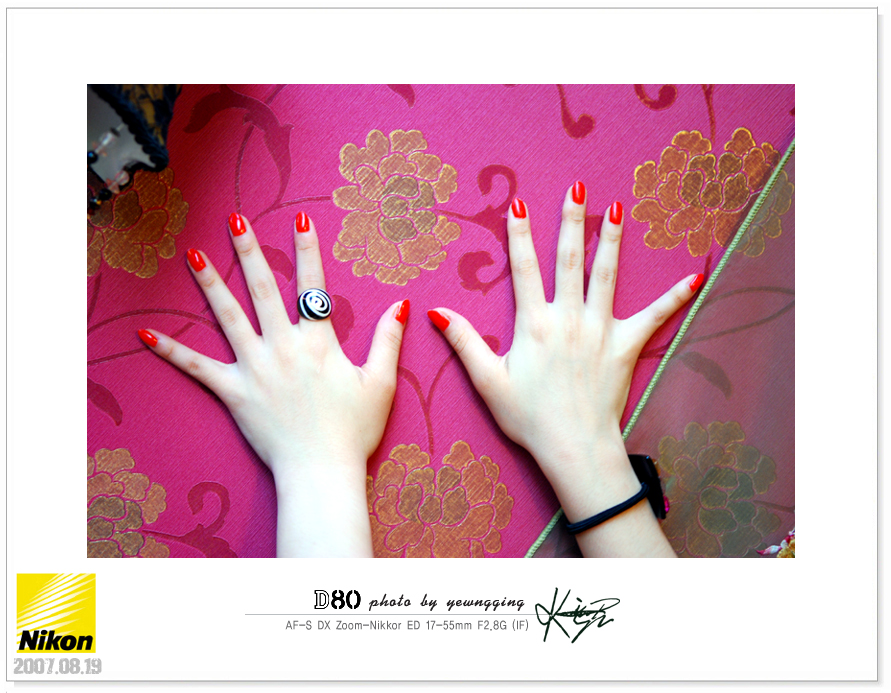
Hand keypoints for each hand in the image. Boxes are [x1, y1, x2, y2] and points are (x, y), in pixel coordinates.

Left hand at [138, 212, 408, 556]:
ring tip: (192, 254)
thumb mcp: (380, 383)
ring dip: (210, 283)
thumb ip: (387, 340)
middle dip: (249, 251)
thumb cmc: (353, 430)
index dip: (308, 249)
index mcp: (318, 341)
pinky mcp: (233, 391)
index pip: (312, 286)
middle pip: (263, 289)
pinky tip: (145, 332)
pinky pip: (197, 367)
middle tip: (234, 220)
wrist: (321, 470)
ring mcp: (254, 367)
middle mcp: (282, 345)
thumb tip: (402, 305)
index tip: (301, 218)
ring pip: (227, 316)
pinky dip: (171, 350)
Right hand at [428, 183, 699, 555]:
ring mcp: (601, 329)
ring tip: (617, 210)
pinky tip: (694, 278)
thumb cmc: (529, 417)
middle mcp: (569, 318)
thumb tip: (434, 311)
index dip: (520, 234)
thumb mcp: (488, 381)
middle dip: (572, 221)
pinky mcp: (626, 346)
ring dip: (611, 241)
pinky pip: (654, 316)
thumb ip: (463, 342)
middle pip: (570, 260)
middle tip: (577, 188)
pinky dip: (674, 297)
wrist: (573, 445)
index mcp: (534, 324)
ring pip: (606, 275)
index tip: (519, 203)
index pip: (524, 268)